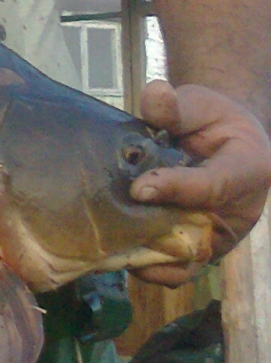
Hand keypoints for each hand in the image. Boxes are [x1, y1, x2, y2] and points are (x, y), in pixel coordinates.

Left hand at [128, 81, 270, 284]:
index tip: (139, 189)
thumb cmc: (209, 119)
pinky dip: (150, 266)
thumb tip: (155, 95)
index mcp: (251, 167)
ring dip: (151, 259)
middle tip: (115, 233)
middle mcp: (240, 209)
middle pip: (201, 232)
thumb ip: (176, 106)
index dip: (176, 188)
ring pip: (188, 259)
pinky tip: (115, 256)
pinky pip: (178, 267)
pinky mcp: (201, 247)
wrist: (219, 138)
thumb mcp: (198, 103)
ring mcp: (221, 233)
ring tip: (111, 252)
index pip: (214, 184)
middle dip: (158, 235)